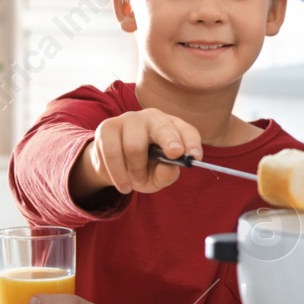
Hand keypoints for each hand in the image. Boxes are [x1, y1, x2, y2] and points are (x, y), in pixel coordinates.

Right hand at [71, 108, 202, 199]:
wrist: (112, 167)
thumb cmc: (142, 168)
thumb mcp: (157, 177)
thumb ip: (166, 174)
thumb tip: (168, 168)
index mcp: (171, 127)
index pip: (186, 131)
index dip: (192, 142)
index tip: (196, 156)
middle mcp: (152, 118)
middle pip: (162, 128)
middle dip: (170, 140)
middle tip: (175, 154)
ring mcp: (129, 119)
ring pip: (134, 146)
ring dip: (136, 171)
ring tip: (135, 182)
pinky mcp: (108, 127)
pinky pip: (112, 153)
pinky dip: (118, 174)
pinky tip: (123, 185)